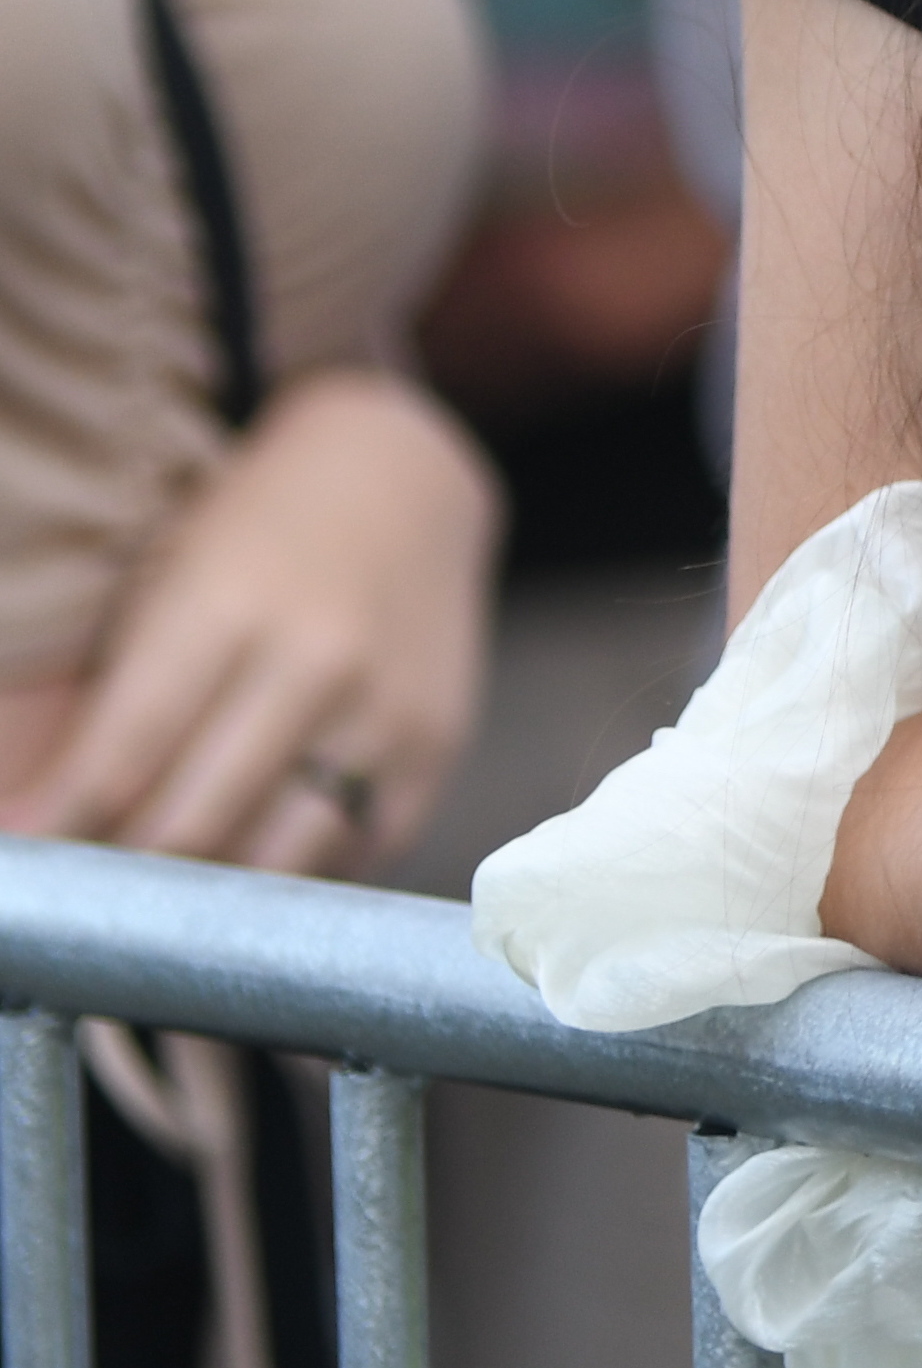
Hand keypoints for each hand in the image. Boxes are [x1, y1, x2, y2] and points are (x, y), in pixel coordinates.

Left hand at [5, 371, 494, 875]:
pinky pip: (351, 853)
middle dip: (126, 871)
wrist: (403, 478)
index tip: (28, 858)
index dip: (61, 825)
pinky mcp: (435, 748)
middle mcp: (317, 664)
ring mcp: (385, 712)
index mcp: (230, 607)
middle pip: (196, 821)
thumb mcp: (172, 582)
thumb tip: (53, 818)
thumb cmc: (256, 531)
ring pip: (277, 856)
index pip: (124, 757)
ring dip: (212, 886)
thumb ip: (123, 698)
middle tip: (93, 890)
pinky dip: (293, 869)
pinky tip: (254, 854)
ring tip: (168, 885)